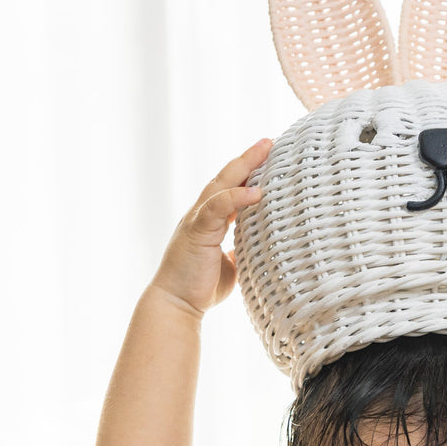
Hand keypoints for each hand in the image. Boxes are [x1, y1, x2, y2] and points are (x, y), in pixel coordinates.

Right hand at [151, 139, 270, 315]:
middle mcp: (202, 214)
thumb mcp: (229, 265)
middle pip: (227, 178)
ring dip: (244, 165)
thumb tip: (257, 249)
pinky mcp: (197, 231)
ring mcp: (197, 220)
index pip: (231, 188)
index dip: (248, 172)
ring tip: (265, 149)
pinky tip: (256, 192)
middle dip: (248, 158)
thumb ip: (239, 251)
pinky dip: (236, 197)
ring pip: (221, 184)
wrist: (177, 305)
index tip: (269, 156)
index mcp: (210, 220)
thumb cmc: (201, 287)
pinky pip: (217, 208)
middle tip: (270, 141)